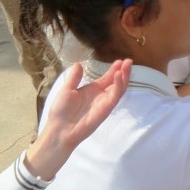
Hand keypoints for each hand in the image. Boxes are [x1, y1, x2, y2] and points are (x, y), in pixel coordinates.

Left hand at [25, 60, 131, 179]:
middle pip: (116, 82)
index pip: (107, 78)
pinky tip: (119, 75)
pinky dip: (119, 85)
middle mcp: (101, 95)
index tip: (120, 61)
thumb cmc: (61, 111)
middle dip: (123, 71)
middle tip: (129, 61)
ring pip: (119, 88)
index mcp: (93, 90)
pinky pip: (115, 96)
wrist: (60, 128)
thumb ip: (75, 78)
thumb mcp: (66, 90)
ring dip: (124, 77)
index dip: (114, 70)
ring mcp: (105, 102)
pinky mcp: (107, 108)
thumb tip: (79, 64)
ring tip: (127, 65)